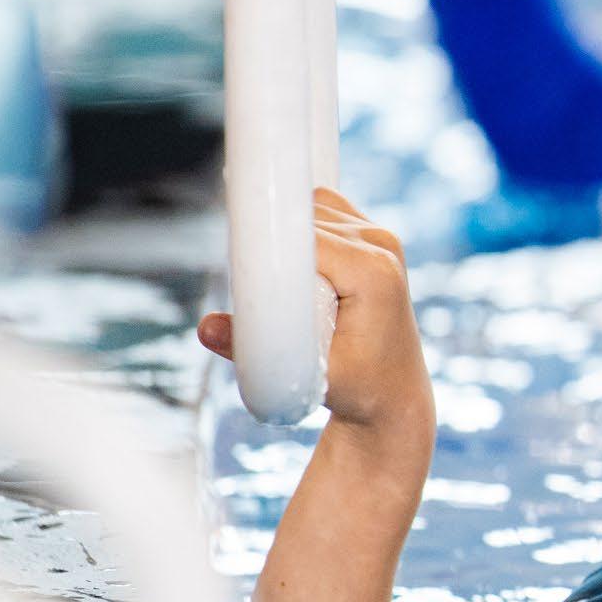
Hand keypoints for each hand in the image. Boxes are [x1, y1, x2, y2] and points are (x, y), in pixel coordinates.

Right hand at [199, 190, 431, 432]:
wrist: (395, 393)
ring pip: (311, 207)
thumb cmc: (360, 387)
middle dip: (275, 247)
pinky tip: (304, 274)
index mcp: (374, 271)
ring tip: (293, 292)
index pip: (303, 234)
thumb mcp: (309, 376)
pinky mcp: (373, 237)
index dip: (267, 243)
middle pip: (304, 218)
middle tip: (261, 292)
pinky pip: (323, 212)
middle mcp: (381, 246)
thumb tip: (206, 327)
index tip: (238, 255)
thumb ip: (255, 351)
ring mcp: (380, 237)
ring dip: (289, 240)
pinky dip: (302, 234)